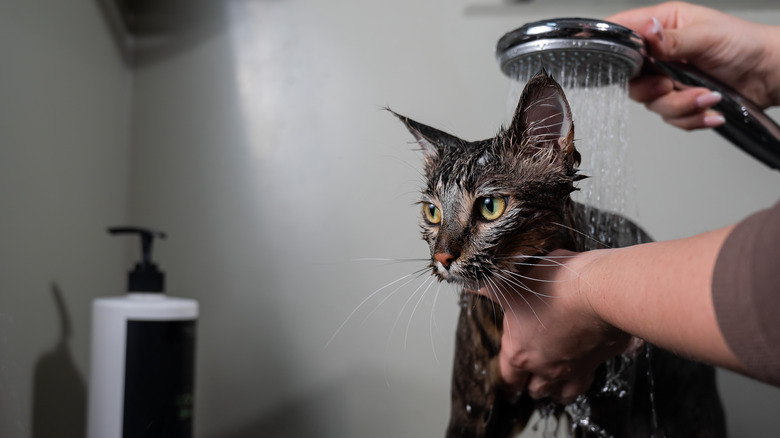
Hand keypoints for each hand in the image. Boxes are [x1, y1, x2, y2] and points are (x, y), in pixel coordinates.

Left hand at [478, 249, 630, 403]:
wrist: (598, 292)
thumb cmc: (554, 286)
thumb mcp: (514, 284)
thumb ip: (493, 290)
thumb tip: (474, 286)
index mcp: (518, 350)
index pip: (508, 375)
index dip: (509, 381)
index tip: (510, 387)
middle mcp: (543, 366)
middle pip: (534, 389)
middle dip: (532, 387)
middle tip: (532, 387)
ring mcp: (570, 369)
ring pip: (561, 393)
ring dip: (556, 392)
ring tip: (555, 391)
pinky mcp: (596, 364)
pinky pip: (586, 384)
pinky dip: (581, 384)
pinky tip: (581, 379)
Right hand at [606, 2, 779, 129]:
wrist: (770, 73)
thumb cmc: (745, 44)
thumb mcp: (707, 35)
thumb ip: (672, 39)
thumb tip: (646, 31)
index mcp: (662, 26)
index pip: (623, 32)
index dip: (612, 46)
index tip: (615, 61)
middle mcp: (660, 54)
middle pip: (631, 79)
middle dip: (654, 89)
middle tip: (671, 85)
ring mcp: (669, 78)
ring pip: (653, 103)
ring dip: (682, 105)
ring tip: (708, 97)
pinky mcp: (680, 99)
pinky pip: (672, 118)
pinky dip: (693, 117)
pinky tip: (712, 108)